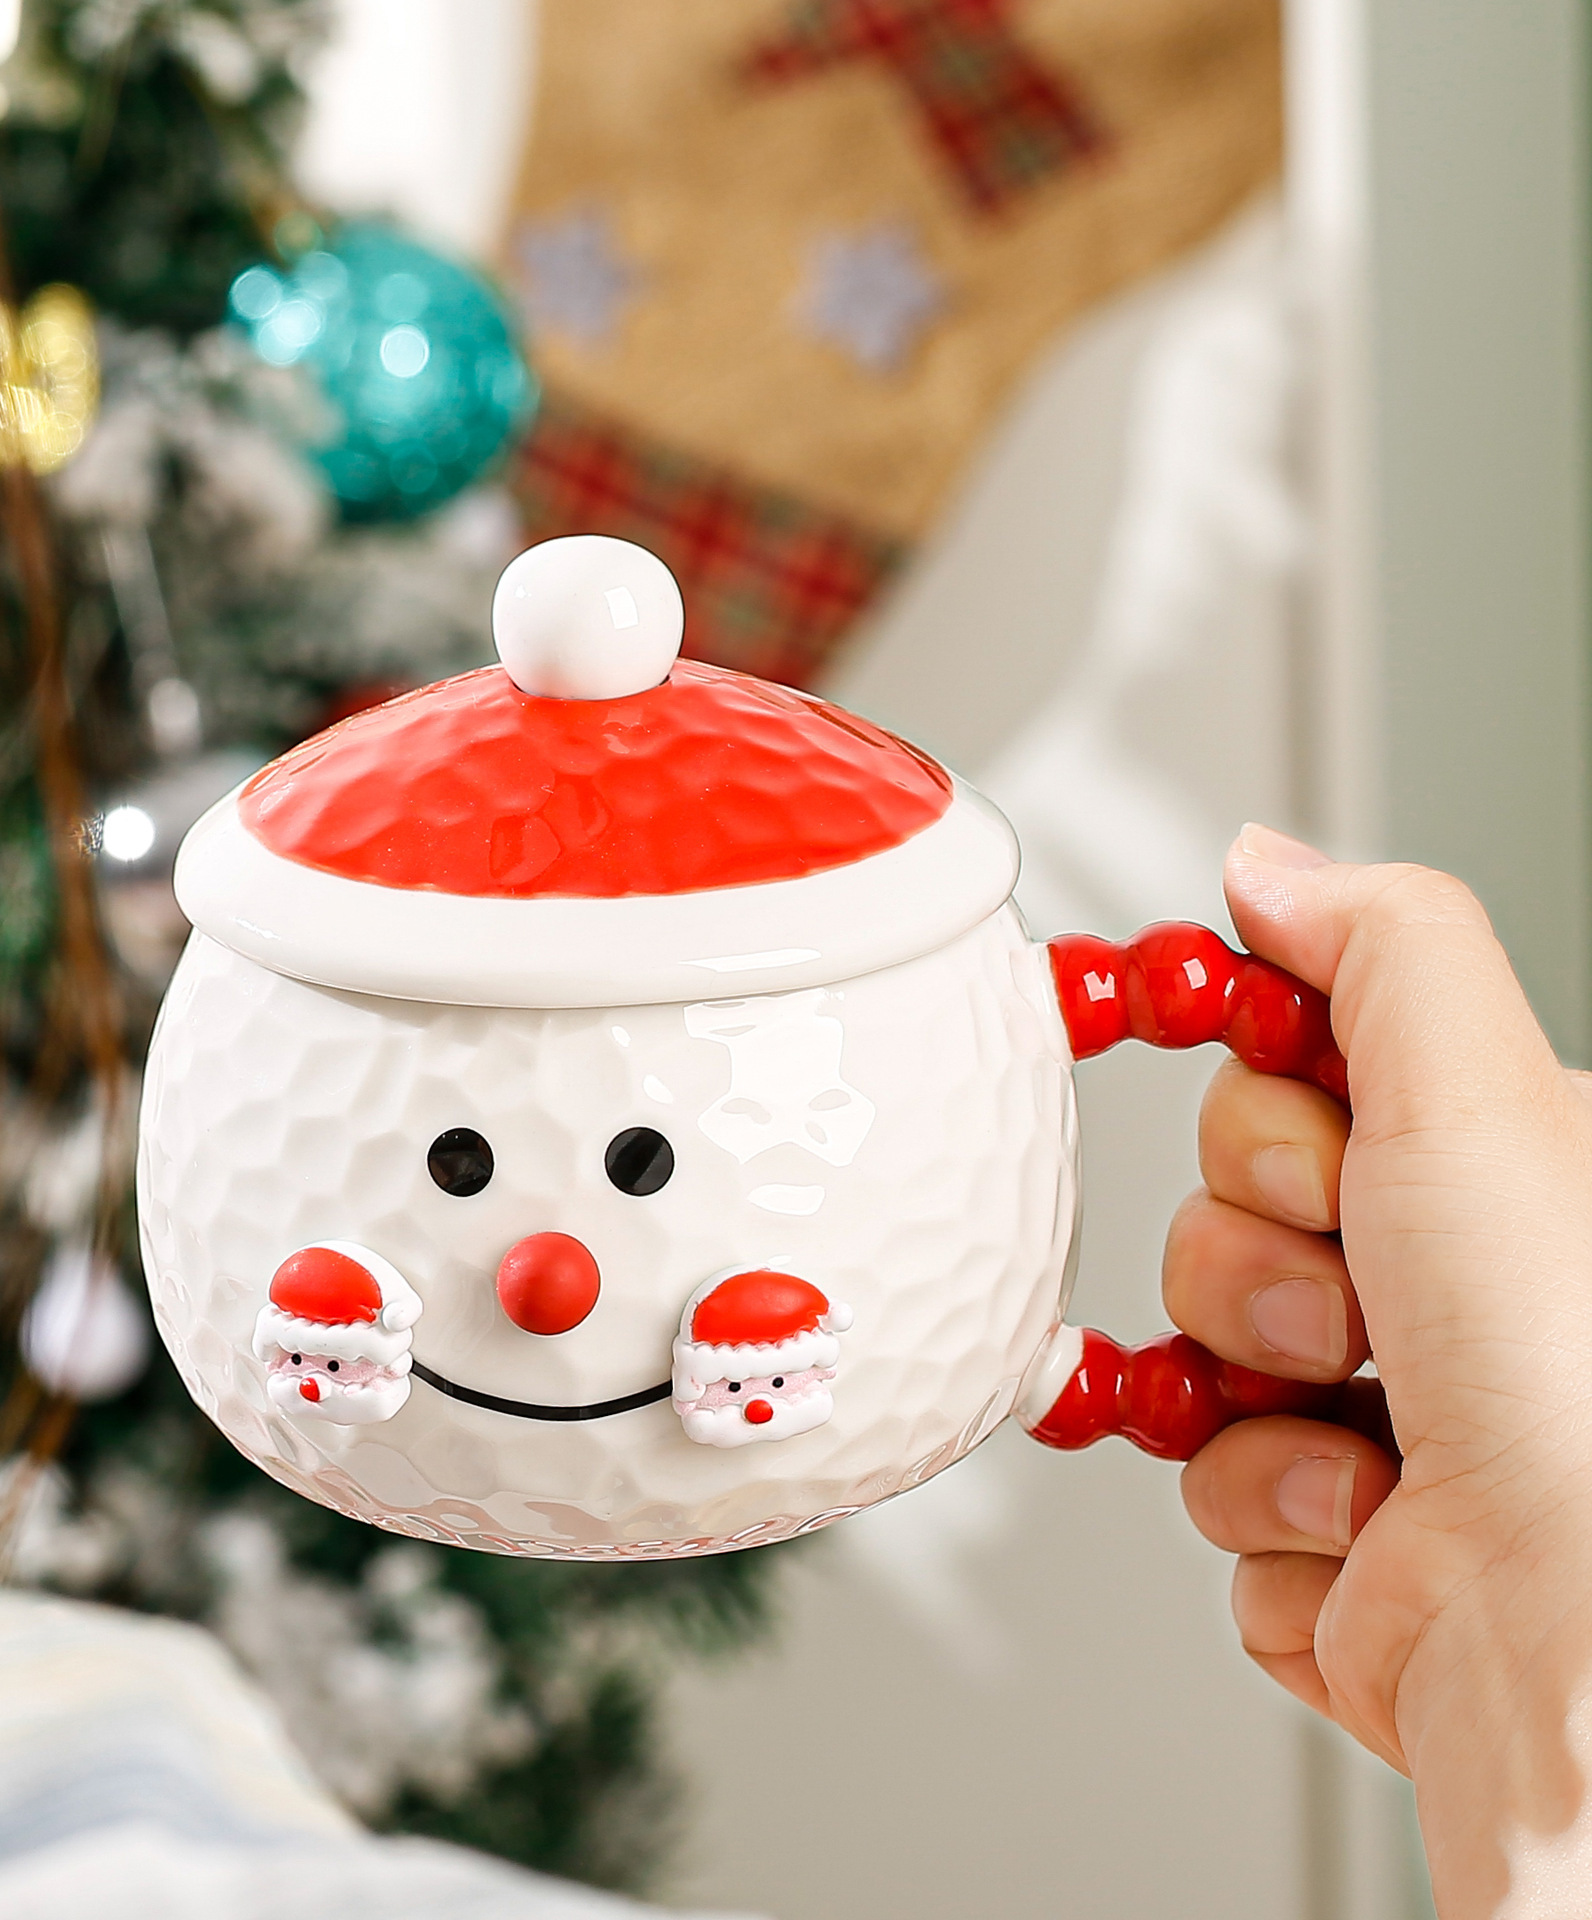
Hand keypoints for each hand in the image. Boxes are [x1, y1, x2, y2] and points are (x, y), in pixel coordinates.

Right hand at [1165, 826, 1591, 1916]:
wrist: (1571, 1650)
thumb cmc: (1570, 1392)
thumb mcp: (1480, 1099)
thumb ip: (1376, 946)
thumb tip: (1265, 860)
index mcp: (1490, 1186)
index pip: (1294, 1088)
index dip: (1264, 1108)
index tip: (1299, 1128)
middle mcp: (1443, 1300)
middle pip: (1221, 1216)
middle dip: (1257, 1263)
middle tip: (1355, 1301)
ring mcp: (1384, 1425)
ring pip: (1198, 1357)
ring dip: (1254, 1402)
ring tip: (1363, 1438)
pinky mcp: (1332, 1546)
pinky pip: (1205, 1486)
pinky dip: (1266, 1513)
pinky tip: (1364, 1532)